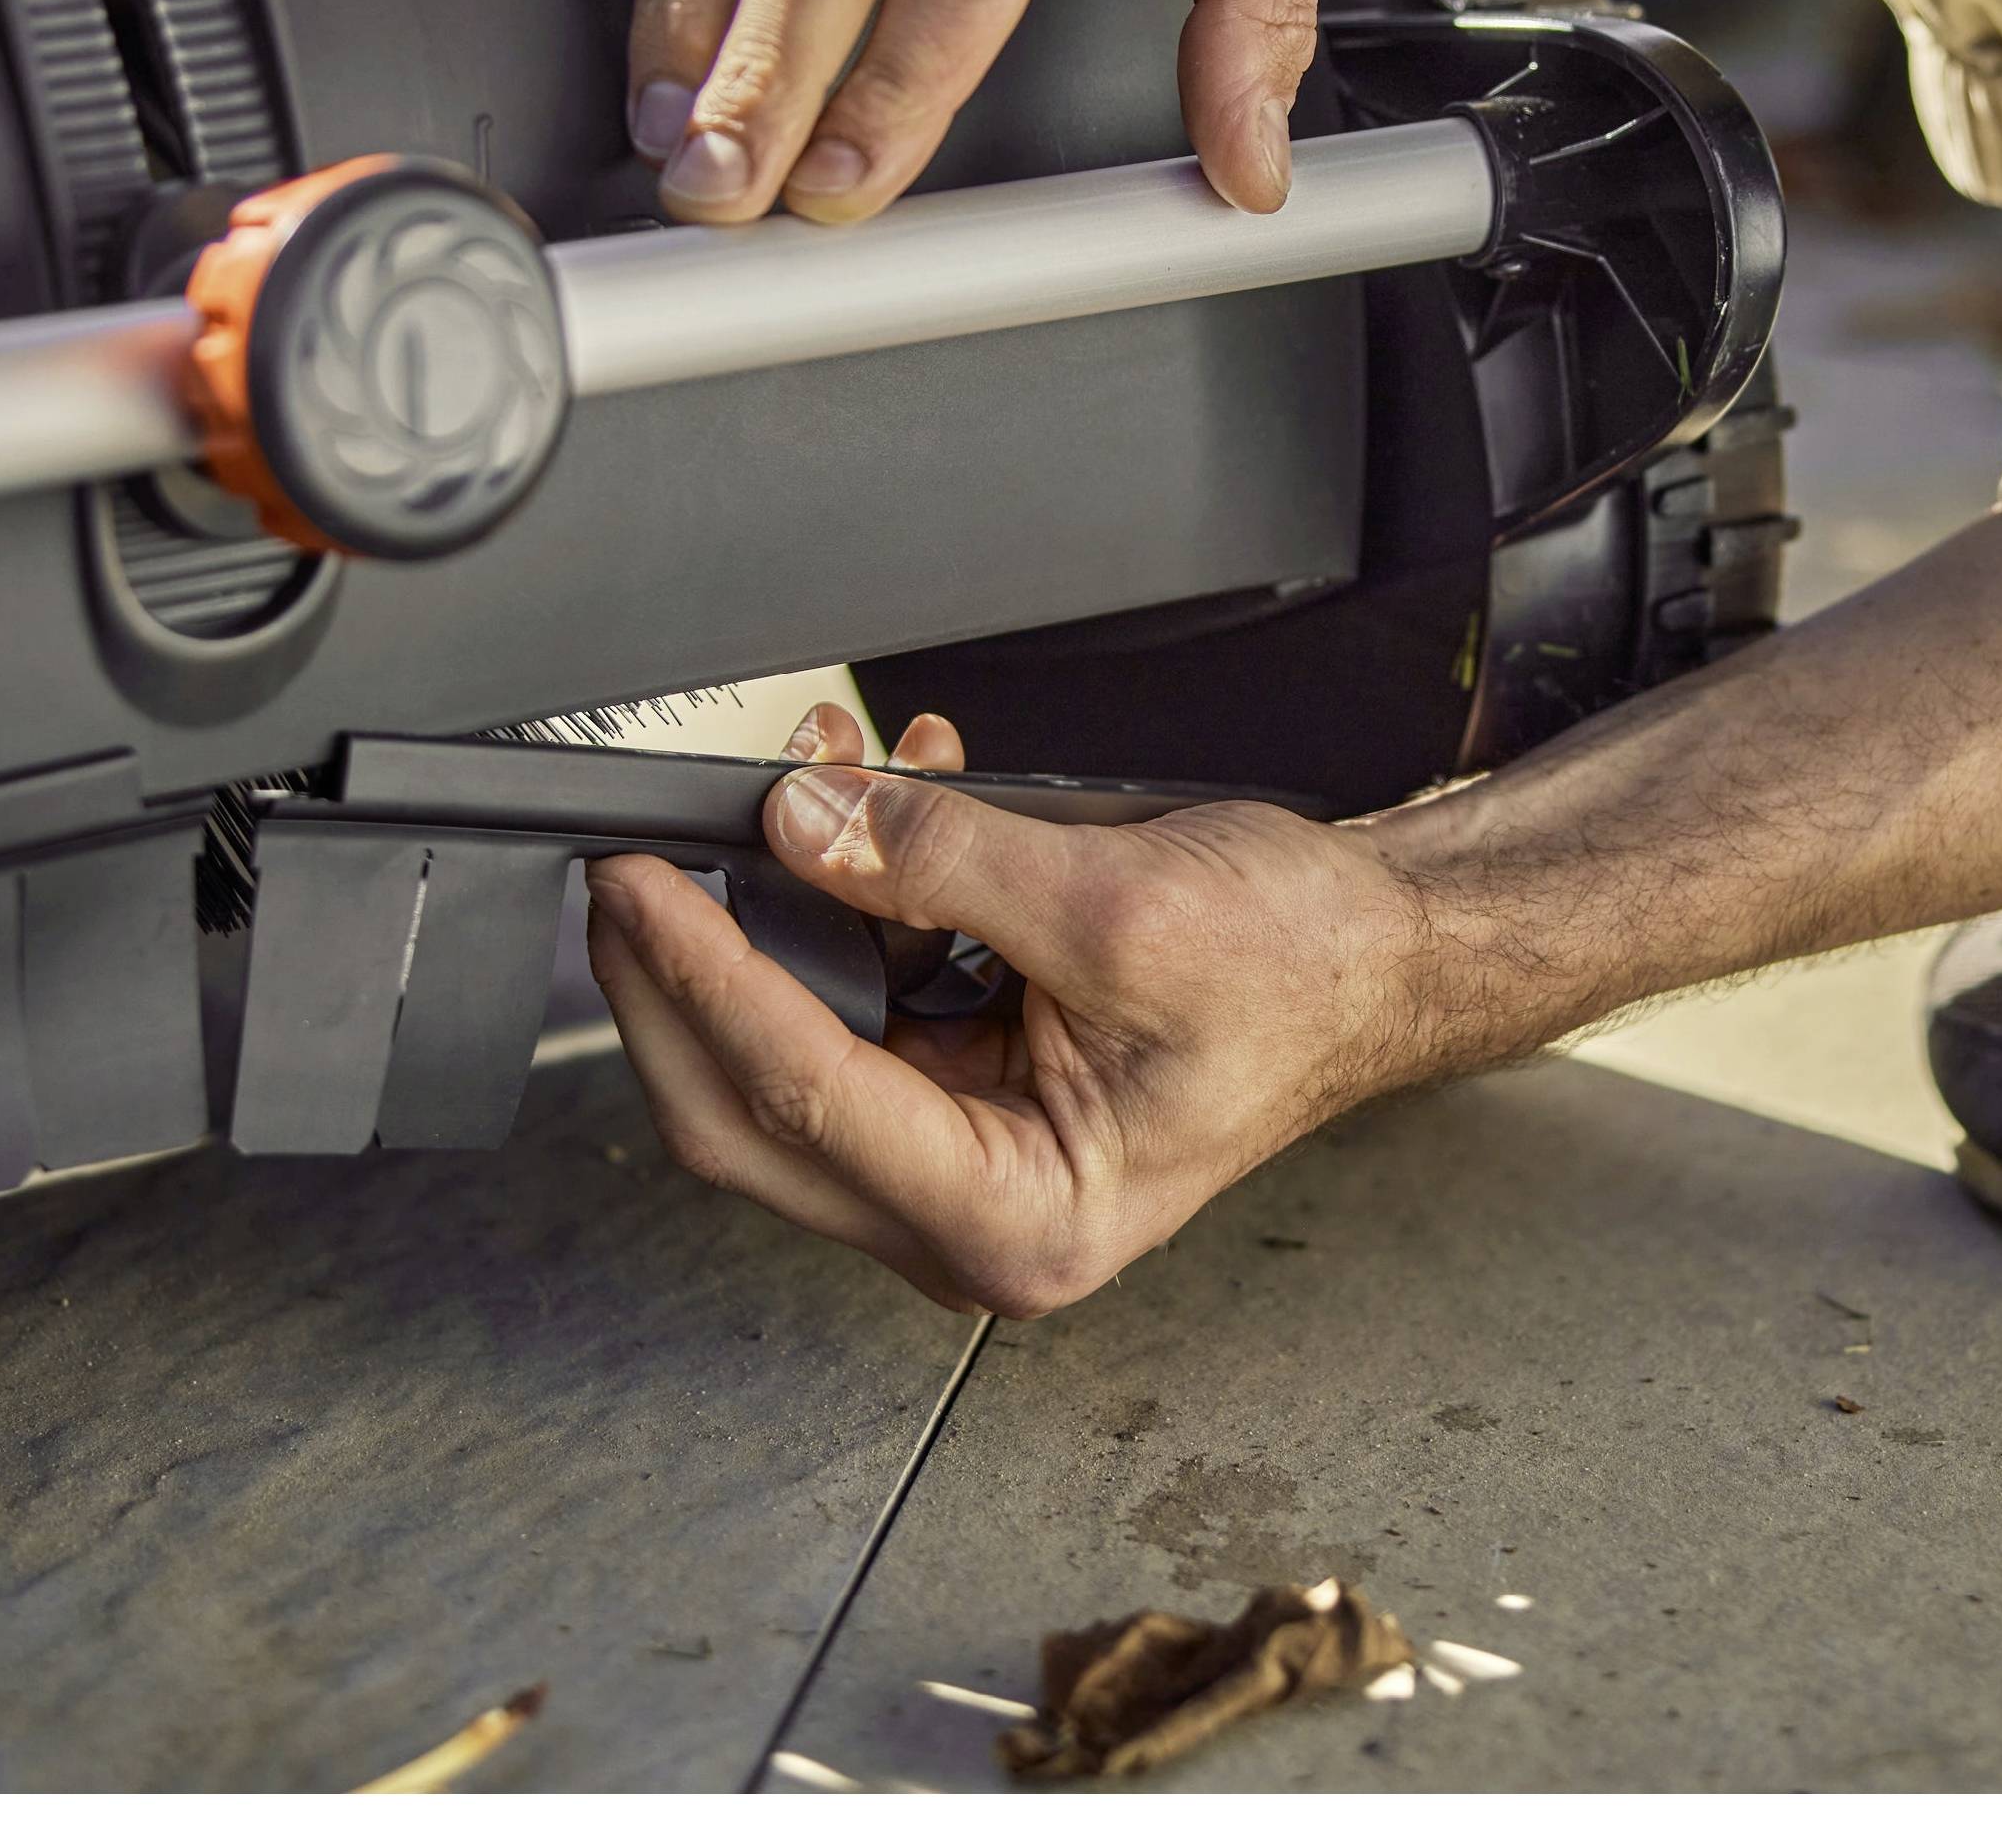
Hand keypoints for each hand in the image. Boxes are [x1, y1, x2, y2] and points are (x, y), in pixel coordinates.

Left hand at [583, 702, 1430, 1316]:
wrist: (1371, 954)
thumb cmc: (1295, 968)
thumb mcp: (1115, 903)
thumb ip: (936, 865)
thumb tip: (797, 826)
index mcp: (1019, 1216)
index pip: (804, 1098)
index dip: (703, 979)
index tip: (637, 887)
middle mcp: (972, 1215)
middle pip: (750, 1115)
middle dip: (682, 978)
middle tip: (630, 870)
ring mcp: (955, 1159)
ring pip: (781, 1056)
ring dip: (767, 917)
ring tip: (803, 785)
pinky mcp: (952, 1094)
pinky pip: (847, 1005)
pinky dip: (836, 910)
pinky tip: (868, 813)